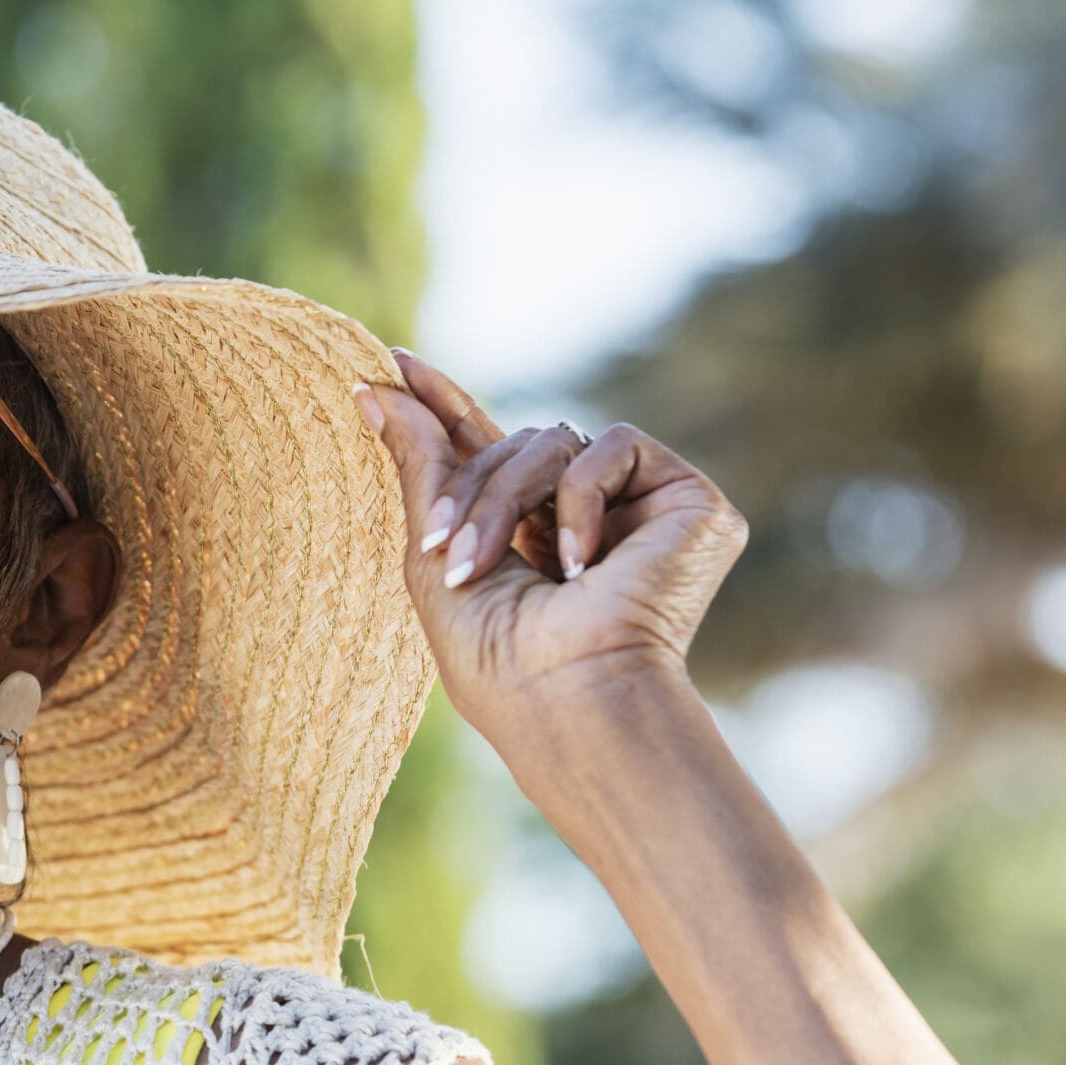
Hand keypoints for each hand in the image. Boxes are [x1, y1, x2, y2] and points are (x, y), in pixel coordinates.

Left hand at [356, 347, 747, 746]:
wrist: (567, 700)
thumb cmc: (496, 660)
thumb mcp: (435, 554)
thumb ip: (418, 465)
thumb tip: (374, 386)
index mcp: (533, 537)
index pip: (489, 449)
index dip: (444, 406)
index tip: (394, 364)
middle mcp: (589, 517)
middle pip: (511, 444)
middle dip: (466, 489)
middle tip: (442, 550)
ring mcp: (642, 509)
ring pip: (550, 440)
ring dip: (504, 498)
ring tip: (486, 565)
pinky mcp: (691, 502)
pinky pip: (611, 446)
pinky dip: (580, 499)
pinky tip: (583, 566)